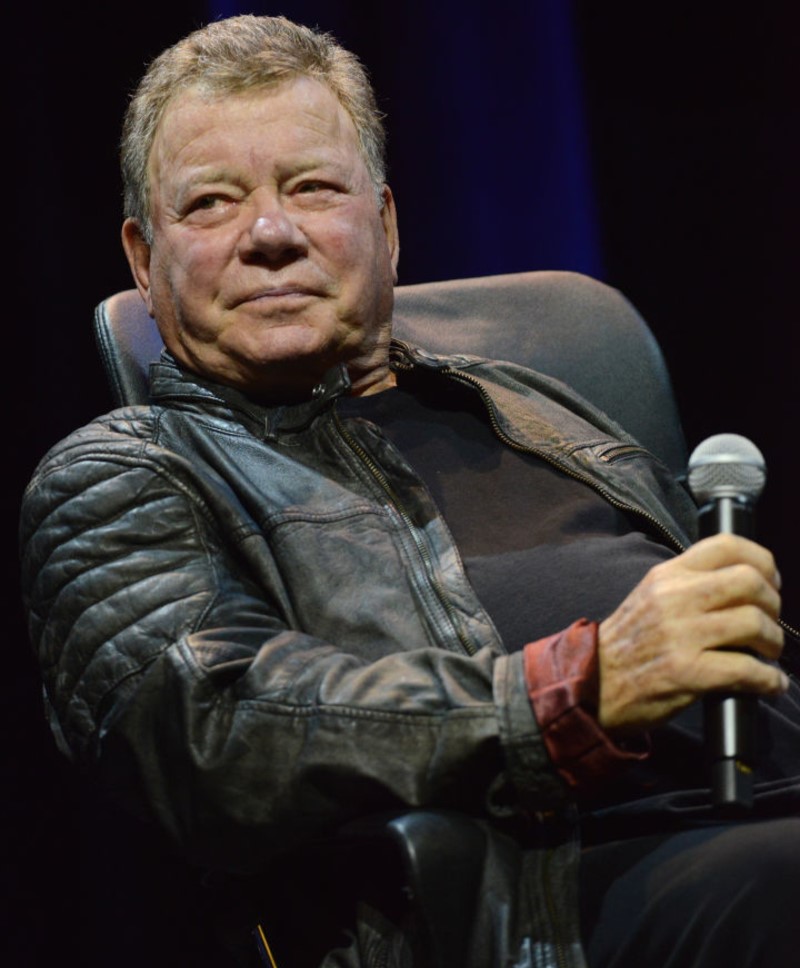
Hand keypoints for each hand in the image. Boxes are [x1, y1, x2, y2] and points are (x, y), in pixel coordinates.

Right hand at [597, 533, 786, 733]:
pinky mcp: (686, 672)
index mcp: (667, 575)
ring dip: (773, 643)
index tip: (770, 580)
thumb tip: (741, 583)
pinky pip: (748, 669)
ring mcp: (680, 635)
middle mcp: (674, 598)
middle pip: (749, 582)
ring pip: (754, 623)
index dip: (762, 560)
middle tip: (769, 622)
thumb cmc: (627, 645)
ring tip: (767, 654)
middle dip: (773, 604)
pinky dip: (769, 679)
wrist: (593, 684)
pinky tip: (768, 683)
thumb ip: (688, 584)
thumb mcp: (650, 597)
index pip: (726, 545)